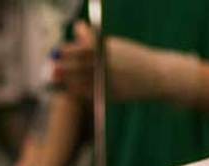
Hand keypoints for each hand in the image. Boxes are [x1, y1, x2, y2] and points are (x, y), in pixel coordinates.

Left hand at [54, 22, 198, 103]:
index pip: (81, 50)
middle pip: (76, 67)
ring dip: (67, 80)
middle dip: (62, 68)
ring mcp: (107, 82)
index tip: (58, 51)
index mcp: (107, 50)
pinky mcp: (109, 95)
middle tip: (53, 67)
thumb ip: (94, 38)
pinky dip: (77, 91)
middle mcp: (106, 66)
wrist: (156, 77)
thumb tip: (77, 27)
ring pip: (79, 82)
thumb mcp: (114, 45)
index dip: (67, 51)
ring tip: (57, 77)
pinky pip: (87, 94)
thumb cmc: (132, 57)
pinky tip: (71, 88)